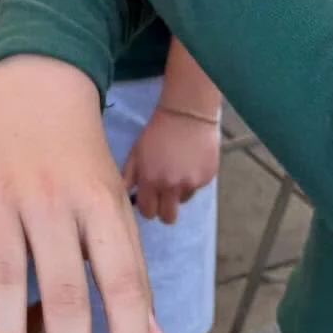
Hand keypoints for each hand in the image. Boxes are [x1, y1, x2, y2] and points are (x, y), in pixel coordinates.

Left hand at [124, 103, 220, 223]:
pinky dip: (192, 179)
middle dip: (164, 210)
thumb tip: (124, 195)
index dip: (147, 207)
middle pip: (168, 218)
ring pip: (183, 201)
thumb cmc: (156, 132)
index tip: (149, 199)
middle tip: (163, 196)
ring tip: (177, 170)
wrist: (186, 114)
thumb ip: (128, 176)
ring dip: (178, 192)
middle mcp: (172, 187)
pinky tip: (189, 162)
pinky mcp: (207, 178)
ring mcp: (192, 184)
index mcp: (151, 181)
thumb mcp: (136, 152)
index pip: (147, 212)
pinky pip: (196, 187)